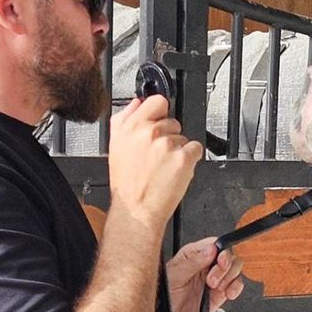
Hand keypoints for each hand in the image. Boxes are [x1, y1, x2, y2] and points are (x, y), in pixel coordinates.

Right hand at [108, 95, 201, 231]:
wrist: (136, 209)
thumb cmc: (127, 184)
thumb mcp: (116, 146)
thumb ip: (124, 119)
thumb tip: (136, 103)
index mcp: (131, 126)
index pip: (157, 101)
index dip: (160, 113)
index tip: (159, 123)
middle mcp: (148, 132)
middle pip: (173, 122)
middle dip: (168, 136)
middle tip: (158, 156)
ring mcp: (166, 144)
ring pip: (183, 138)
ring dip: (178, 150)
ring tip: (164, 167)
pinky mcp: (183, 158)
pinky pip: (196, 149)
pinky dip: (190, 159)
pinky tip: (176, 170)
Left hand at [165, 239, 244, 311]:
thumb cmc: (163, 297)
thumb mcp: (174, 275)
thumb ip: (193, 261)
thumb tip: (210, 250)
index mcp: (193, 255)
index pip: (215, 244)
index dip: (222, 252)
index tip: (220, 262)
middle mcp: (205, 265)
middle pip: (229, 256)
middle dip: (226, 268)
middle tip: (212, 280)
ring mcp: (214, 279)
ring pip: (234, 270)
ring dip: (230, 279)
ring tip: (216, 288)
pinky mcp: (219, 294)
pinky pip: (236, 286)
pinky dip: (236, 289)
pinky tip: (227, 293)